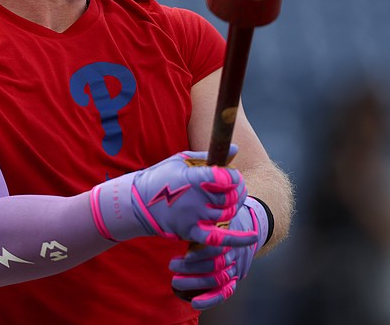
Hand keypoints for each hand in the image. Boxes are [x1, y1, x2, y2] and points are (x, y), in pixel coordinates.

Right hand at [90, 150, 252, 244]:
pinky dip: (237, 240)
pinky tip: (252, 237)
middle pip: (231, 197)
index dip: (235, 177)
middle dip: (238, 191)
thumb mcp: (182, 160)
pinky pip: (219, 238)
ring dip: (234, 207)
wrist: (138, 202)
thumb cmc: (161, 177)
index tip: (232, 176)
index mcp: (194, 177)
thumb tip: (234, 148)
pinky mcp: (191, 231)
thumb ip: (209, 155)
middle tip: (236, 188)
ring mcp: (194, 216)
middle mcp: (196, 197)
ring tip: (231, 201)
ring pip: (227, 214)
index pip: (227, 177)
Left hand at [170, 199, 260, 310]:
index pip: (216, 249)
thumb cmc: (223, 218)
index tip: (185, 256)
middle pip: (214, 266)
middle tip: (172, 265)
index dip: (200, 254)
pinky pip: (224, 293)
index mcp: (229, 236)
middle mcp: (233, 254)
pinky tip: (195, 303)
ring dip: (195, 283)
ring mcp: (235, 267)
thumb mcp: (215, 213)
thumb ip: (204, 216)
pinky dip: (210, 299)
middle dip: (191, 269)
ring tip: (175, 281)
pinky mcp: (234, 279)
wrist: (247, 225)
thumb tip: (183, 205)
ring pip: (216, 280)